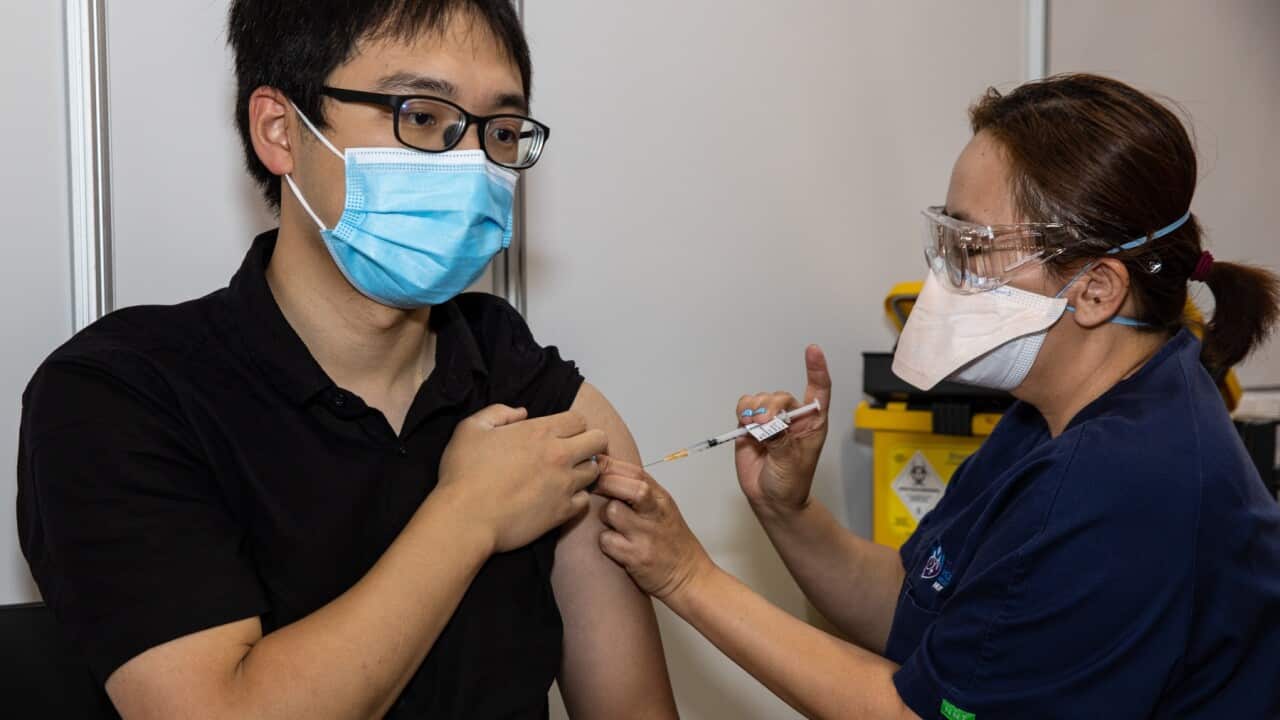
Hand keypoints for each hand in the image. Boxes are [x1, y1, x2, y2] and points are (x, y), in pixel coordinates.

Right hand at [438, 405, 606, 552]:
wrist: (465, 518)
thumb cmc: (463, 473)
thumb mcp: (471, 428)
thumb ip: (498, 413)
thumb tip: (522, 412)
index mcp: (540, 432)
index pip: (580, 419)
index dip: (572, 425)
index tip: (561, 433)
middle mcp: (559, 455)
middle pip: (599, 440)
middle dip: (591, 442)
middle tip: (574, 451)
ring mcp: (564, 485)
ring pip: (595, 471)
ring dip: (583, 470)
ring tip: (565, 475)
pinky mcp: (562, 512)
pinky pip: (585, 500)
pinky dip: (577, 498)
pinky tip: (560, 497)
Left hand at [594, 456, 714, 599]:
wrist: (690, 577)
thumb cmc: (673, 543)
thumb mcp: (663, 509)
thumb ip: (640, 491)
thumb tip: (606, 471)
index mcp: (661, 498)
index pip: (634, 471)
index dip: (610, 465)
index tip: (595, 466)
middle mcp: (655, 513)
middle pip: (626, 486)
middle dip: (604, 483)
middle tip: (593, 489)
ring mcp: (646, 535)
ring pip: (612, 511)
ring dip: (603, 516)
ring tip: (610, 524)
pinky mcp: (636, 556)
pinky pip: (606, 540)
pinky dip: (605, 542)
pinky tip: (614, 546)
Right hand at [734, 345, 831, 513]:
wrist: (771, 499)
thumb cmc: (791, 483)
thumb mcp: (790, 462)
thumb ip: (780, 440)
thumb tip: (768, 423)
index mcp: (812, 422)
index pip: (818, 390)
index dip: (817, 369)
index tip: (812, 350)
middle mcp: (792, 417)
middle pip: (780, 396)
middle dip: (770, 408)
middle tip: (765, 428)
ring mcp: (771, 421)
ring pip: (760, 400)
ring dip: (754, 411)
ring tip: (756, 431)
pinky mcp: (751, 426)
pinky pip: (744, 407)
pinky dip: (742, 413)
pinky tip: (746, 428)